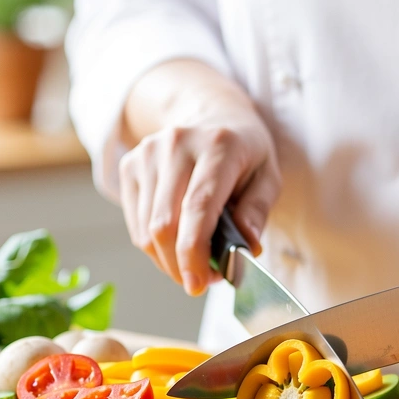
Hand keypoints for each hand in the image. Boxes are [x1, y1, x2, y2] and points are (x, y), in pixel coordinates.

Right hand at [119, 61, 280, 294]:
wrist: (210, 115)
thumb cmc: (243, 153)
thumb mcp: (268, 176)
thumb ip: (258, 212)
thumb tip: (246, 247)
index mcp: (219, 146)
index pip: (198, 206)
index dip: (194, 252)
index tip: (199, 283)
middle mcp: (177, 144)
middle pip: (165, 224)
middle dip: (181, 265)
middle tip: (202, 281)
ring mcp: (148, 153)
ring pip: (147, 230)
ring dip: (168, 260)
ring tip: (194, 261)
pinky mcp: (130, 165)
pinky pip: (136, 225)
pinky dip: (155, 246)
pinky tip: (176, 244)